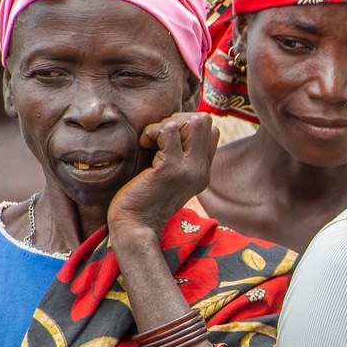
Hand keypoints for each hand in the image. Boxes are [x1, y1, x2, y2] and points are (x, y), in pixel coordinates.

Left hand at [107, 112, 217, 237]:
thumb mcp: (168, 178)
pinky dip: (152, 131)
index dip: (187, 125)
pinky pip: (169, 130)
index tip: (166, 139)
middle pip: (204, 122)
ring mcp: (188, 169)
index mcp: (203, 172)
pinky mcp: (170, 169)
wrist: (135, 227)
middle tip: (157, 136)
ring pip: (192, 122)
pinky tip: (144, 144)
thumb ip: (177, 158)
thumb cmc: (143, 200)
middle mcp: (201, 170)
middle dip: (177, 119)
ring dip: (165, 124)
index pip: (211, 131)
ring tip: (150, 140)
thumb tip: (170, 128)